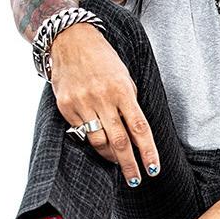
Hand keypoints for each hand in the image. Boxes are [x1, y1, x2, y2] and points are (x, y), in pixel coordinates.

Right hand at [50, 23, 160, 186]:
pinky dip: (92, 140)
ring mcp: (82, 103)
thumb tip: (136, 134)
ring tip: (118, 161)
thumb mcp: (124, 77)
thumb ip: (130, 104)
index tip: (153, 169)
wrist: (70, 39)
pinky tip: (98, 142)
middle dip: (129, 164)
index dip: (148, 152)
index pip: (140, 128)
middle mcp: (102, 98)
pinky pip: (82, 133)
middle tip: (135, 179)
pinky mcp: (66, 107)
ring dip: (110, 156)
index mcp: (122, 90)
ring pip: (99, 142)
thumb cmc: (103, 59)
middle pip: (119, 142)